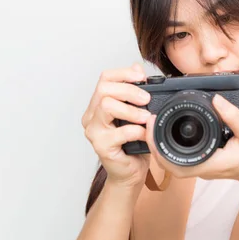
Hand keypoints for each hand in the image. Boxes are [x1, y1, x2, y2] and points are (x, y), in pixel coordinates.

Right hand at [82, 63, 152, 187]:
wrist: (130, 172)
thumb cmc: (133, 143)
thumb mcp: (137, 112)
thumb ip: (135, 91)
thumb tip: (137, 67)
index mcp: (98, 104)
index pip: (104, 78)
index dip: (123, 74)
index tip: (141, 77)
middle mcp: (92, 116)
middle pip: (104, 89)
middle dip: (129, 91)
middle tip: (146, 99)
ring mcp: (94, 132)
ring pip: (106, 106)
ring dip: (131, 110)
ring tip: (146, 117)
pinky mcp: (101, 147)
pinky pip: (118, 132)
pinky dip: (135, 131)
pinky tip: (144, 134)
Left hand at [144, 94, 238, 193]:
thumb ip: (234, 116)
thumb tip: (216, 99)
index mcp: (210, 164)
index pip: (174, 162)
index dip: (158, 147)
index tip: (151, 126)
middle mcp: (202, 168)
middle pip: (168, 162)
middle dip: (154, 143)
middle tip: (149, 120)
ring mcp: (202, 167)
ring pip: (173, 160)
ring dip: (161, 144)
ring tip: (156, 122)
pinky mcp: (204, 162)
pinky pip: (182, 156)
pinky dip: (172, 144)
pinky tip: (171, 129)